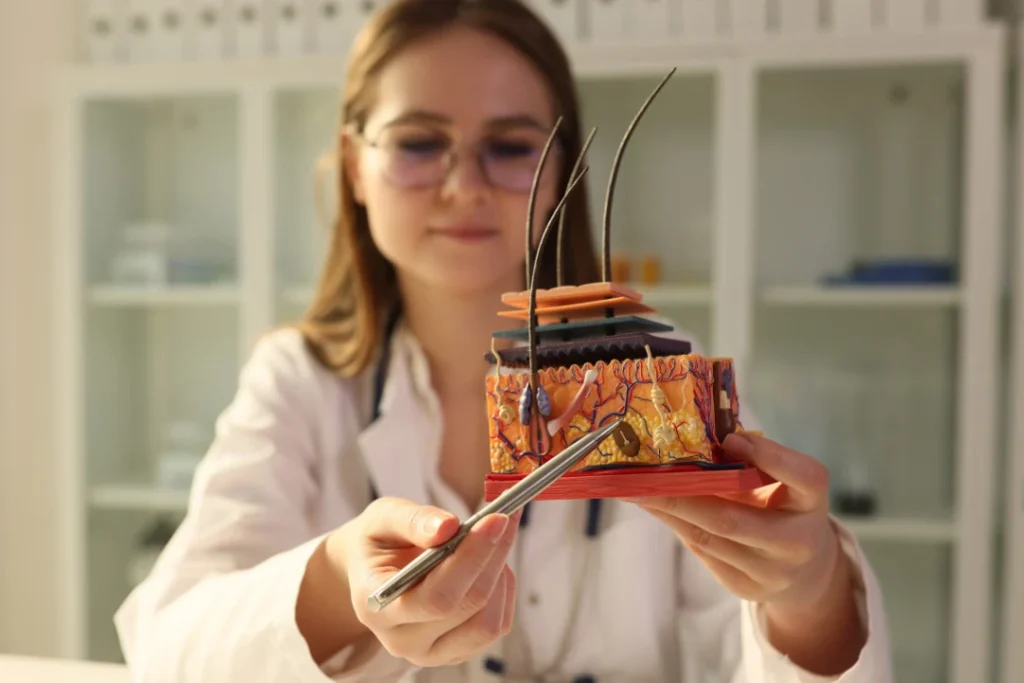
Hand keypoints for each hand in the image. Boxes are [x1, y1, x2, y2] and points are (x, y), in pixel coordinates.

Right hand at [327, 496, 520, 667]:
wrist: (371, 570)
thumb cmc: (378, 542)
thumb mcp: (382, 517)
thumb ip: (411, 520)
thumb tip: (449, 527)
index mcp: (378, 606)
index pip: (436, 598)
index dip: (471, 558)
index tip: (495, 519)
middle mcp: (403, 640)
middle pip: (467, 606)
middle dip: (493, 556)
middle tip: (504, 516)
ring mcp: (432, 652)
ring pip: (488, 623)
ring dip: (500, 574)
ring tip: (490, 540)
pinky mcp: (457, 651)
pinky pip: (496, 626)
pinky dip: (504, 589)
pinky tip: (489, 563)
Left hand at [625, 432, 841, 608]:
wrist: (804, 570)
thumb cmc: (784, 506)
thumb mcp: (784, 481)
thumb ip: (754, 459)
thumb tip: (697, 435)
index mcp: (813, 501)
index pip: (803, 476)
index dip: (769, 456)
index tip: (730, 437)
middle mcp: (799, 541)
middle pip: (733, 519)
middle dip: (682, 495)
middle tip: (644, 474)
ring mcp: (773, 571)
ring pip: (709, 538)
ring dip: (668, 511)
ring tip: (637, 489)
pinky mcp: (748, 588)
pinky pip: (704, 553)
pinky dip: (678, 526)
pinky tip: (656, 508)